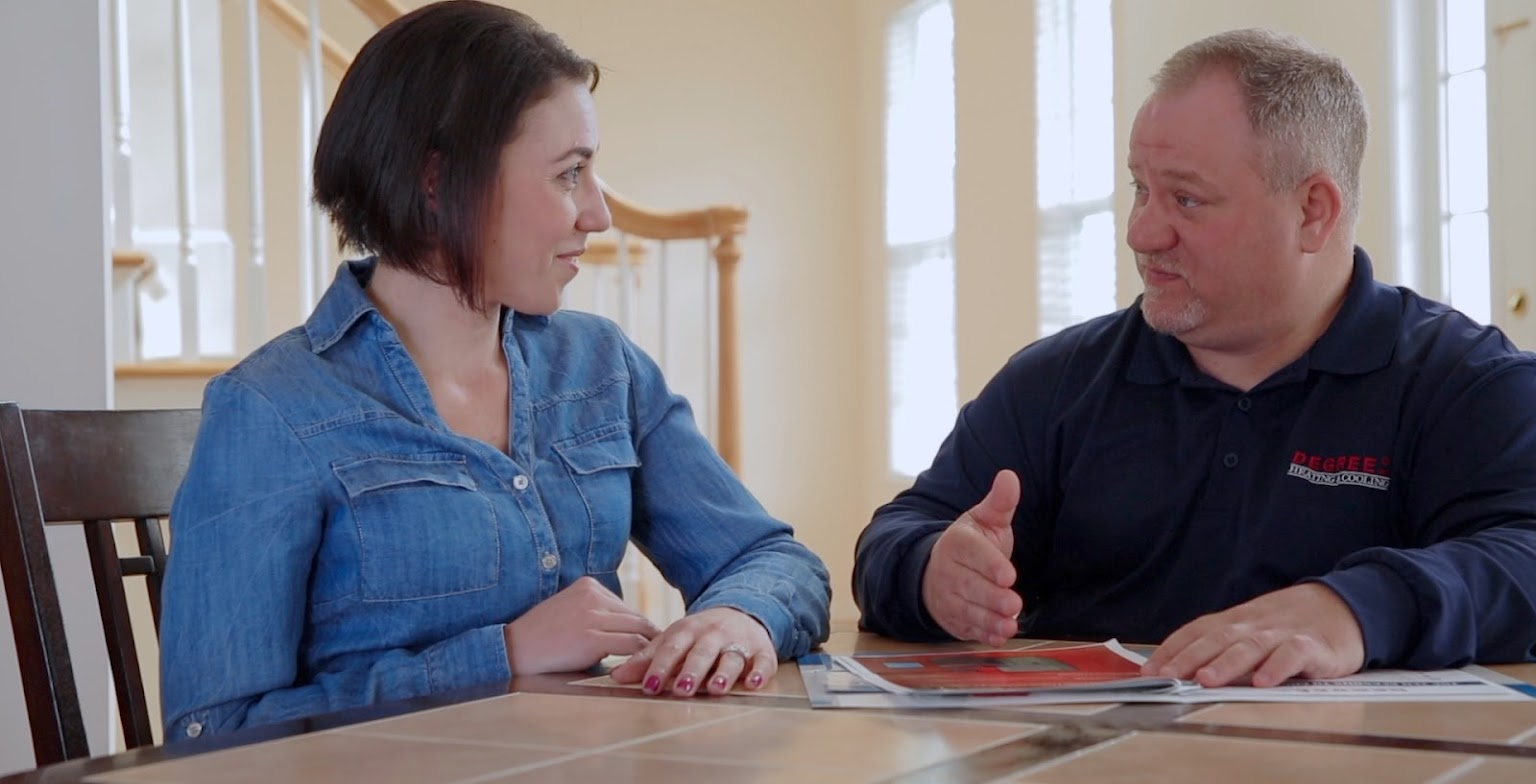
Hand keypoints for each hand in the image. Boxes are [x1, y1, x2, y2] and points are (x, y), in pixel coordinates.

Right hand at [504, 576, 660, 673]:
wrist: (514, 650)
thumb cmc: (542, 637)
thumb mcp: (571, 611)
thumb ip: (598, 615)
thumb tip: (632, 632)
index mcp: (589, 585)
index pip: (627, 608)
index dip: (641, 628)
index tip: (654, 643)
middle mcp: (593, 595)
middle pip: (637, 617)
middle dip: (652, 637)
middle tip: (666, 655)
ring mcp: (593, 615)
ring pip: (639, 630)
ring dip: (651, 649)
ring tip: (659, 664)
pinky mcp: (592, 637)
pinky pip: (631, 646)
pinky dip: (641, 658)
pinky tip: (644, 669)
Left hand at [609, 607, 775, 696]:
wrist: (740, 613)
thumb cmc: (699, 635)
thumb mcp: (673, 641)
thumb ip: (646, 659)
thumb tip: (615, 677)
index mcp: (688, 630)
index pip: (672, 647)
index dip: (660, 666)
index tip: (649, 685)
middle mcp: (713, 634)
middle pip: (701, 653)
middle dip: (691, 671)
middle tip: (681, 689)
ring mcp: (738, 642)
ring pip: (731, 657)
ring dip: (724, 673)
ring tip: (716, 688)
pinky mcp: (762, 650)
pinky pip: (764, 660)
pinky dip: (761, 671)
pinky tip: (755, 683)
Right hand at [920, 470, 1023, 646]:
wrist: (936, 571)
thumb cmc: (970, 546)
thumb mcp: (983, 520)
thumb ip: (999, 503)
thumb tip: (1009, 476)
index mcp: (956, 543)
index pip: (972, 554)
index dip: (990, 565)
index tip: (1008, 575)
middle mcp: (947, 571)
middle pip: (969, 586)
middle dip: (991, 597)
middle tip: (1013, 604)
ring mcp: (947, 597)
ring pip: (967, 610)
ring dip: (989, 620)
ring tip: (1009, 625)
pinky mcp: (951, 619)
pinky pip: (965, 628)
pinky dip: (982, 634)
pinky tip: (999, 636)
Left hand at [1141, 583, 1364, 686]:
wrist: (1343, 607)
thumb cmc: (1288, 626)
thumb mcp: (1252, 630)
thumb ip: (1222, 647)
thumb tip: (1178, 670)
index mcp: (1235, 621)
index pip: (1197, 631)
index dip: (1172, 649)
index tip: (1149, 670)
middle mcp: (1254, 625)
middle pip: (1217, 639)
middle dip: (1188, 658)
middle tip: (1166, 677)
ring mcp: (1282, 633)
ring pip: (1250, 646)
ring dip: (1226, 663)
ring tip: (1205, 680)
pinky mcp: (1313, 646)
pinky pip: (1293, 655)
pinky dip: (1276, 667)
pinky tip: (1262, 682)